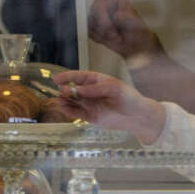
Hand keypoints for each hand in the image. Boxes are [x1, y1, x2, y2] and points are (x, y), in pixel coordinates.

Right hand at [51, 70, 165, 144]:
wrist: (137, 116)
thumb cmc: (128, 98)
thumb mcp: (114, 89)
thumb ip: (95, 89)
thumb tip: (77, 90)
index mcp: (96, 80)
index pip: (79, 77)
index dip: (67, 77)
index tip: (57, 79)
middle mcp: (90, 92)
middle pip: (73, 89)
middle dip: (65, 90)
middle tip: (62, 92)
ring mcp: (89, 104)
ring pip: (72, 101)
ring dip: (65, 101)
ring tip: (60, 101)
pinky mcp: (90, 116)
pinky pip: (76, 113)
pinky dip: (69, 111)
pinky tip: (64, 109)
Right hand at [85, 0, 165, 59]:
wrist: (134, 45)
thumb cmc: (137, 31)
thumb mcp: (135, 24)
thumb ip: (127, 19)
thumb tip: (117, 16)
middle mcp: (104, 3)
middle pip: (96, 10)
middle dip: (105, 25)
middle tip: (116, 33)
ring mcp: (96, 14)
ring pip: (91, 22)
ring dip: (104, 33)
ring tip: (115, 35)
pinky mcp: (91, 25)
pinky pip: (89, 31)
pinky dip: (99, 38)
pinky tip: (108, 38)